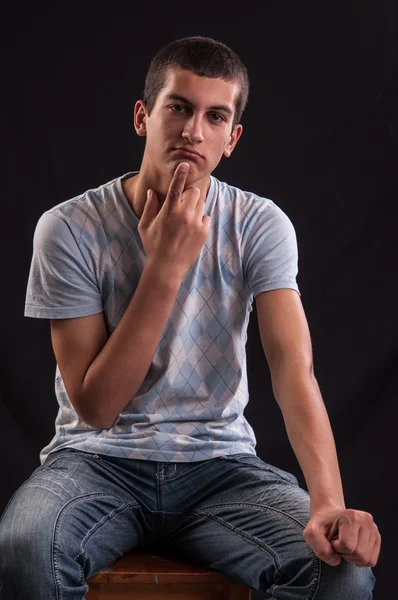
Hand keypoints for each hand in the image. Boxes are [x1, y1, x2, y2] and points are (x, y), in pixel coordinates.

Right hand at [138, 162, 210, 279]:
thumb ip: (150, 206)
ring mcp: (195, 223)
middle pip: (195, 192)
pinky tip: (191, 229)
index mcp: (168, 211)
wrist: (167, 268)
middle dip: (189, 194)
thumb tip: (152, 191)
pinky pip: (206, 217)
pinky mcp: (204, 232)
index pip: (176, 187)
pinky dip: (201, 220)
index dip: (181, 173)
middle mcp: (184, 214)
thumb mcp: (145, 226)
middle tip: (183, 203)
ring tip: (185, 219)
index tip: (185, 164)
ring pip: (201, 203)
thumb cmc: (153, 246)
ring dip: (195, 206)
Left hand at [303, 507, 380, 566]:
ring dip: (351, 557)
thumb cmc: (321, 525)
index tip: (331, 538)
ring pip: (366, 559)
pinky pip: (371, 561)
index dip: (336, 547)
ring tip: (344, 545)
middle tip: (337, 542)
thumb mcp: (312, 533)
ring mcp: (374, 529)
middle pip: (359, 554)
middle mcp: (366, 520)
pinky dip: (359, 560)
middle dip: (344, 553)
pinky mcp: (377, 538)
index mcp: (352, 516)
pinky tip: (352, 549)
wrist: (329, 517)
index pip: (347, 546)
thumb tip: (337, 561)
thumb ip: (320, 547)